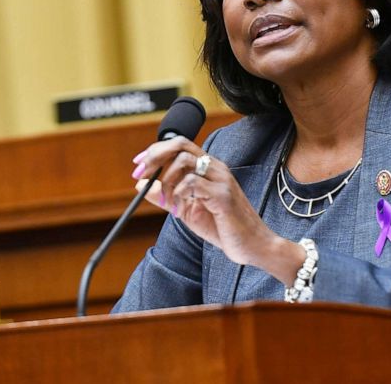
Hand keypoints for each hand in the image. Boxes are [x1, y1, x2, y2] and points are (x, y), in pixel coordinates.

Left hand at [130, 138, 304, 281]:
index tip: (138, 164)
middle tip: (141, 174)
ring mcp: (221, 180)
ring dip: (166, 182)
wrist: (252, 246)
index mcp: (208, 168)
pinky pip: (192, 183)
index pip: (180, 145)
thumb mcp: (187, 210)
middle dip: (155, 157)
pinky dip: (178, 195)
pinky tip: (179, 211)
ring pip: (184, 162)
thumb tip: (141, 186)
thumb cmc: (223, 227)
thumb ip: (167, 196)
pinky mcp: (223, 196)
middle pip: (180, 144)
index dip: (155, 151)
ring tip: (167, 204)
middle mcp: (216, 168)